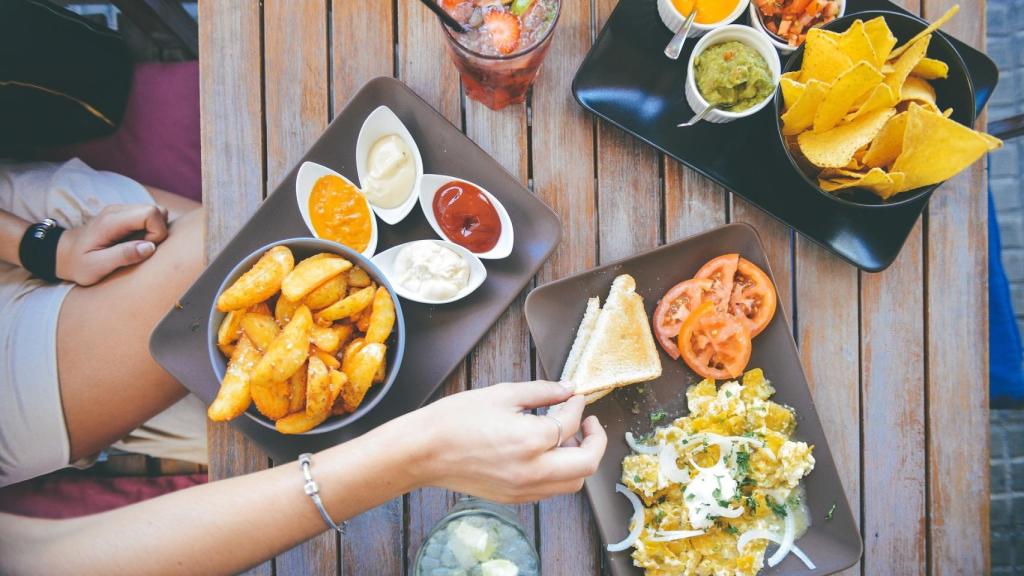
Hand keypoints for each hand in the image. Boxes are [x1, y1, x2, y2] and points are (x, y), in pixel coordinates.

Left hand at [55, 204, 168, 285]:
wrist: (63, 253)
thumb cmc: (79, 264)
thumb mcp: (97, 266)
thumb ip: (123, 256)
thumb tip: (150, 247)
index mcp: (112, 221)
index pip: (151, 213)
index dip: (157, 233)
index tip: (145, 249)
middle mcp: (118, 210)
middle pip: (157, 210)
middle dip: (158, 232)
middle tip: (140, 248)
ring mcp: (121, 210)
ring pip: (156, 213)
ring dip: (154, 231)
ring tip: (136, 246)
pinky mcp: (125, 215)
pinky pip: (149, 217)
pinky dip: (149, 231)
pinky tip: (133, 242)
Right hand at [410, 381, 607, 503]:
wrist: (423, 451)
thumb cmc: (455, 419)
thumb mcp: (502, 394)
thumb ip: (542, 392)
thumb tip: (568, 389)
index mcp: (531, 440)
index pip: (570, 423)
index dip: (577, 405)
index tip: (574, 396)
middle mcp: (533, 471)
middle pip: (587, 463)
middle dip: (596, 440)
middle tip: (589, 422)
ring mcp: (524, 489)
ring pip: (573, 483)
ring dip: (579, 460)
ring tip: (568, 438)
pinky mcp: (514, 498)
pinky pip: (551, 490)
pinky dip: (560, 473)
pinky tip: (547, 453)